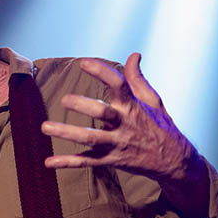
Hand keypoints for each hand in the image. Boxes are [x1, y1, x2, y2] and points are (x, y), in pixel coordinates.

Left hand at [40, 53, 200, 184]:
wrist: (173, 160)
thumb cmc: (159, 125)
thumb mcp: (153, 100)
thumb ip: (138, 79)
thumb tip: (134, 55)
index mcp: (132, 106)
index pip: (119, 85)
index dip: (102, 73)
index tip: (84, 62)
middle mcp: (124, 124)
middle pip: (102, 113)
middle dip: (83, 105)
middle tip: (64, 99)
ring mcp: (116, 143)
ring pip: (89, 138)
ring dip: (67, 133)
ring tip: (45, 127)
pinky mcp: (110, 159)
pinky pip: (86, 162)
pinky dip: (67, 163)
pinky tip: (48, 162)